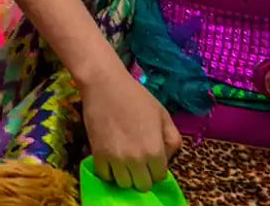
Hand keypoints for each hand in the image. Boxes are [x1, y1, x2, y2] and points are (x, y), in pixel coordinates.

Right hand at [81, 69, 181, 191]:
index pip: (160, 177)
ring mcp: (115, 159)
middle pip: (143, 185)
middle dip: (143, 175)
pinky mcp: (98, 154)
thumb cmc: (136, 97)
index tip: (151, 158)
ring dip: (126, 175)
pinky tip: (111, 159)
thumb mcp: (163, 115)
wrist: (104, 85)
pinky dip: (109, 171)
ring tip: (124, 161)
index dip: (157, 168)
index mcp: (155, 150)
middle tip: (138, 161)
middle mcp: (136, 160)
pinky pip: (105, 176)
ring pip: (124, 184)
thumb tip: (165, 158)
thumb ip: (172, 140)